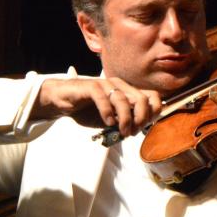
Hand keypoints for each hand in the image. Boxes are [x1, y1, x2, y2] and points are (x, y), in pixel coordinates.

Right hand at [32, 77, 161, 136]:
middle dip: (140, 118)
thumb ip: (124, 122)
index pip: (152, 97)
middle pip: (141, 98)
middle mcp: (119, 85)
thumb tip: (138, 130)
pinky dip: (108, 112)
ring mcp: (105, 84)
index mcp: (128, 91)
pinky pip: (103, 98)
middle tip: (132, 132)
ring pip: (123, 99)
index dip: (152, 113)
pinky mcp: (90, 86)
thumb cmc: (88, 110)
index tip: (144, 127)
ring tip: (123, 132)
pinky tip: (108, 123)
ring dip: (126, 119)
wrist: (63, 101)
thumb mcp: (111, 120)